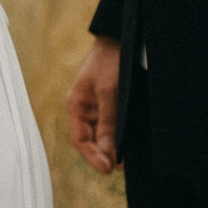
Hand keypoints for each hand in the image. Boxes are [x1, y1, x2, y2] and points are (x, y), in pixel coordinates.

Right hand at [66, 37, 121, 173]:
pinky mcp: (113, 104)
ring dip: (114, 146)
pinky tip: (131, 142)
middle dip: (105, 154)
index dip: (92, 156)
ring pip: (104, 134)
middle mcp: (86, 109)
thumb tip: (108, 150)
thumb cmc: (111, 60)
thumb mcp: (109, 91)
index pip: (80, 139)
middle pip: (92, 139)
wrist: (122, 38)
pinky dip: (121, 135)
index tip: (107, 169)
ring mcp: (99, 107)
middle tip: (120, 167)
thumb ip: (108, 121)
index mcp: (77, 105)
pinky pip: (114, 124)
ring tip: (126, 160)